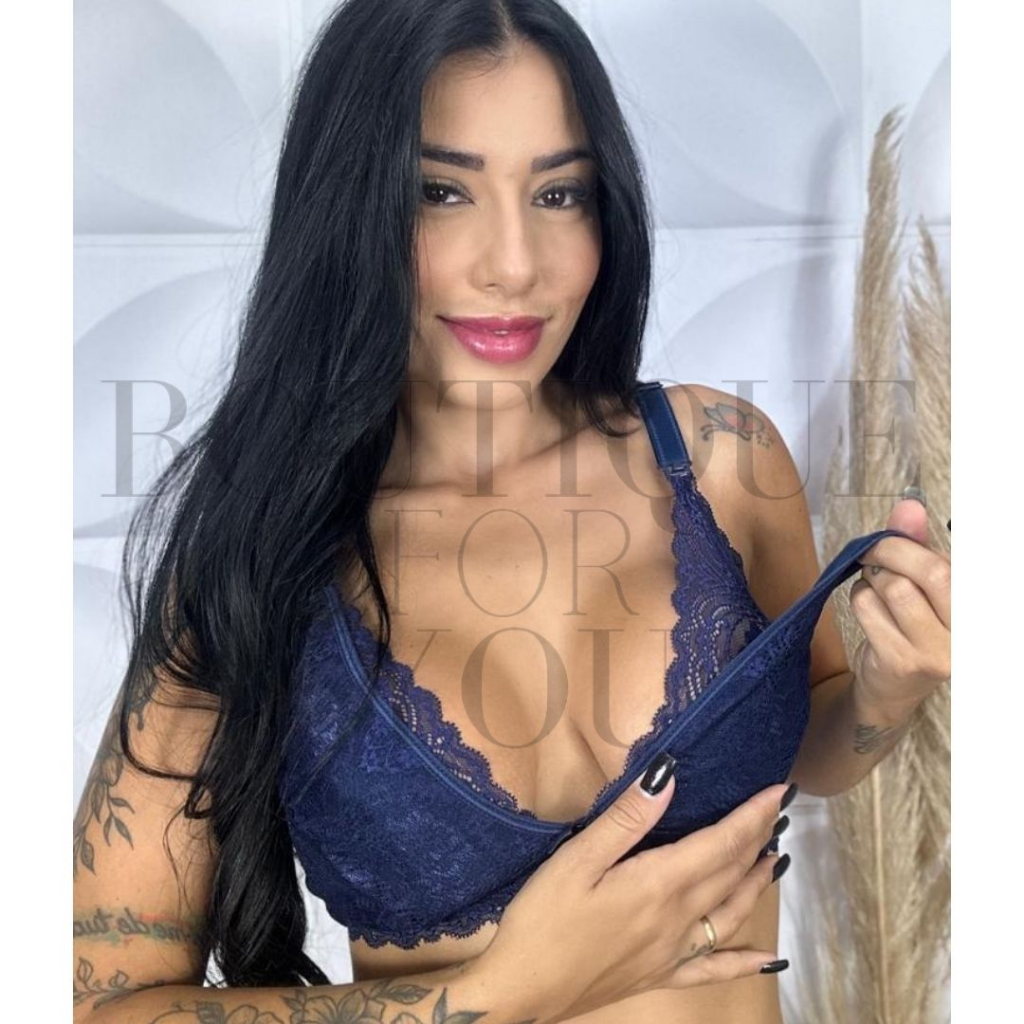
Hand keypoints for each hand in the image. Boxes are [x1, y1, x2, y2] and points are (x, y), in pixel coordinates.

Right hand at [468, 757, 791, 1022]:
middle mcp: (677, 920)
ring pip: (729, 915)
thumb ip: (626, 819)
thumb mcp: (577, 859)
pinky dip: (745, 962)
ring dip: (756, 885)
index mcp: (659, 885)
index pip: (720, 844)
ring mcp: (672, 953)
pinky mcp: (659, 976)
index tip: (778, 790)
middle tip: (779, 811)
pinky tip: (768, 959)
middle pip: (730, 873)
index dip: (752, 816)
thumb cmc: (543, 919)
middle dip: (758, 839)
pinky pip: (712, 970)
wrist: (523, 990)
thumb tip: (668, 776)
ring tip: (776, 860)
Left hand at [850, 495, 950, 718]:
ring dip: (871, 580)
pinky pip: (868, 608)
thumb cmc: (913, 625)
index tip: (893, 537)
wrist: (893, 688)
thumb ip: (918, 544)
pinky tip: (868, 608)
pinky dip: (859, 598)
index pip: (950, 565)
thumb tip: (909, 505)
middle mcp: (967, 632)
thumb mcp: (922, 584)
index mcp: (974, 609)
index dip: (912, 543)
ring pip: (893, 588)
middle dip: (889, 552)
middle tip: (871, 553)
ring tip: (875, 587)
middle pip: (928, 572)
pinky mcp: (902, 661)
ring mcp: (936, 651)